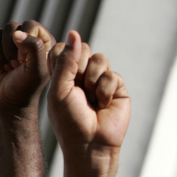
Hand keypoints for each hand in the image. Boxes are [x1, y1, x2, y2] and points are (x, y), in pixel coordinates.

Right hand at [0, 20, 54, 112]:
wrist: (8, 103)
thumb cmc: (25, 87)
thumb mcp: (36, 69)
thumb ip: (34, 47)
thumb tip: (16, 33)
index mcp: (41, 41)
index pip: (30, 25)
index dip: (24, 40)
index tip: (22, 60)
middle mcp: (24, 39)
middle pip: (11, 28)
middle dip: (8, 49)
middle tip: (13, 66)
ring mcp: (7, 45)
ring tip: (5, 68)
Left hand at [47, 31, 129, 163]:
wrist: (90, 144)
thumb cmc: (69, 121)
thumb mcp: (60, 90)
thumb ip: (65, 62)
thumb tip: (74, 33)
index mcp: (62, 76)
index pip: (62, 49)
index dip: (64, 57)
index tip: (63, 75)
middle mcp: (80, 75)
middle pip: (82, 49)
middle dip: (79, 67)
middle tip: (77, 87)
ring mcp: (99, 80)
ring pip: (99, 58)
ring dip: (93, 79)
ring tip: (90, 98)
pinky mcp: (116, 87)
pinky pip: (112, 74)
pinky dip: (105, 90)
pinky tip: (102, 104)